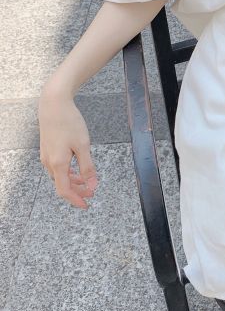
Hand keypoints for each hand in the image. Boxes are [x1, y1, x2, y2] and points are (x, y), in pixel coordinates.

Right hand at [38, 87, 98, 209]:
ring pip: (60, 176)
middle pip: (62, 184)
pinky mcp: (48, 149)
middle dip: (77, 191)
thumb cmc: (69, 123)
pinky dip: (68, 172)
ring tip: (86, 183)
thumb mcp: (83, 145)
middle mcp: (48, 162)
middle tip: (91, 194)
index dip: (76, 200)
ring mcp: (46, 156)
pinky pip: (57, 167)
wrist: (53, 105)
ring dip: (73, 181)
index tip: (86, 205)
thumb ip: (88, 167)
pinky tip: (77, 168)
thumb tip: (92, 185)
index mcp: (58, 164)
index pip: (65, 190)